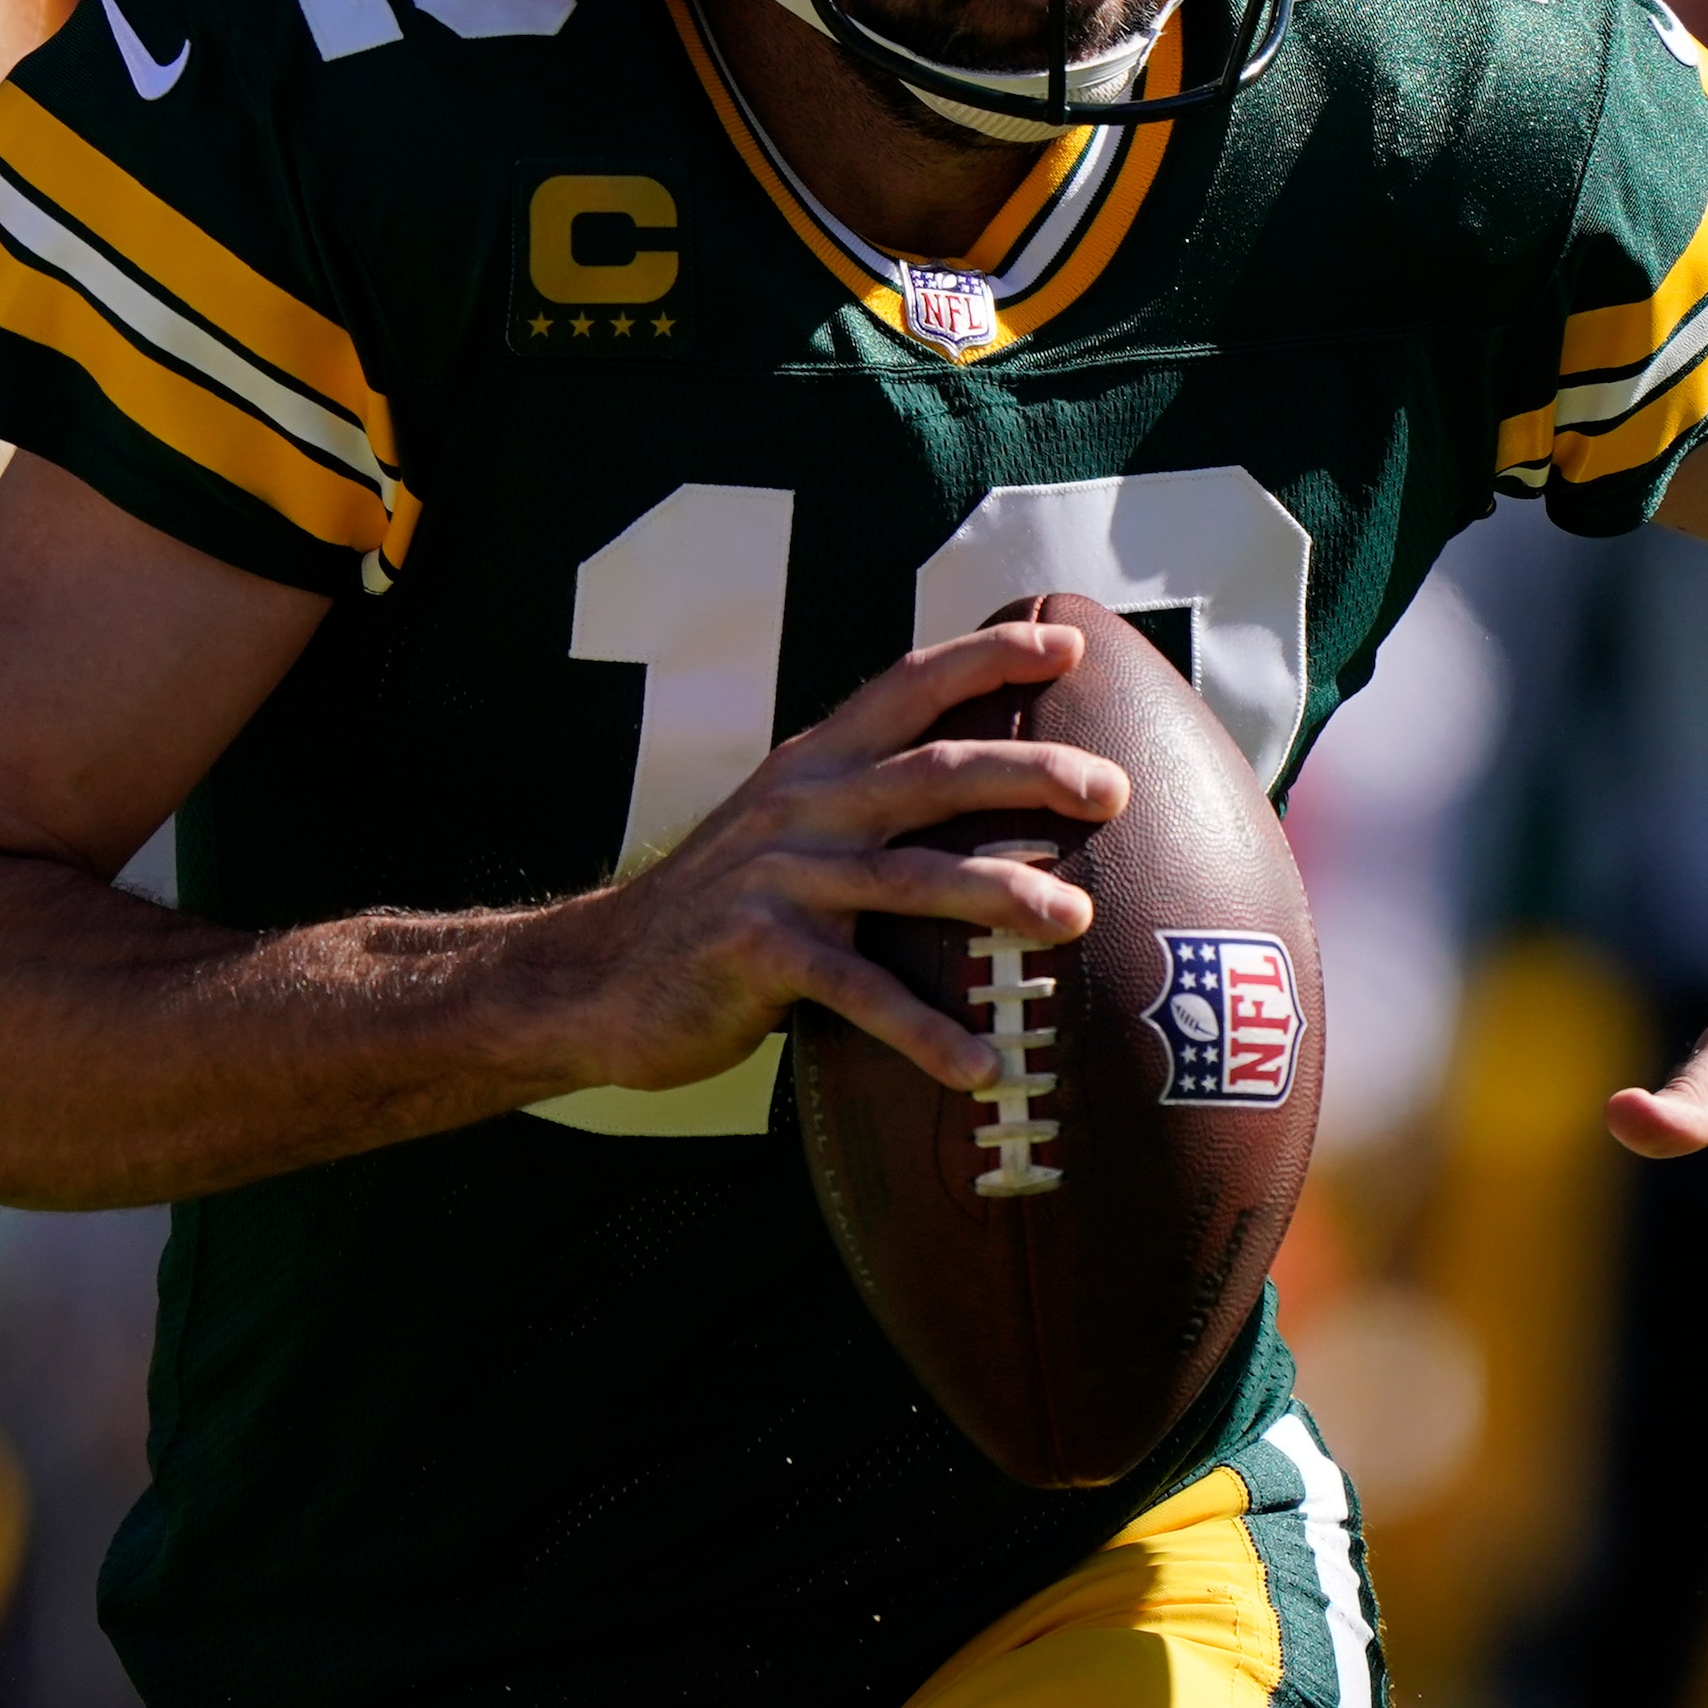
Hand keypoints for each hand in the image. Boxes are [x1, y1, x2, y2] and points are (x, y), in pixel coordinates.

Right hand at [517, 619, 1126, 1098]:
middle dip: (1030, 772)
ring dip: (1000, 895)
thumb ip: (862, 807)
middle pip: (932, 771)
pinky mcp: (756, 954)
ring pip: (910, 876)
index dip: (987, 657)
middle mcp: (800, 805)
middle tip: (1113, 791)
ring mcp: (777, 877)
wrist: (595, 978)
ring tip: (1075, 918)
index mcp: (812, 764)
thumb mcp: (784, 831)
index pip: (907, 684)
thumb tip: (980, 805)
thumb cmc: (719, 912)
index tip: (1069, 640)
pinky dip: (926, 1031)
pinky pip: (860, 991)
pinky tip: (982, 1066)